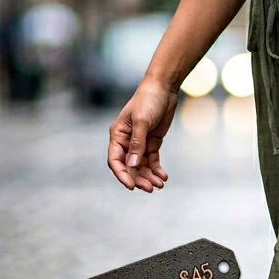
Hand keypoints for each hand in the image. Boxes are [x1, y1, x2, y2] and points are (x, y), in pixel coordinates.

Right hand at [107, 77, 178, 191]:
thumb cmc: (148, 100)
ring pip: (141, 166)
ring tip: (159, 185)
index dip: (122, 175)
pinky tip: (163, 176)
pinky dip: (156, 170)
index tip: (132, 186)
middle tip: (150, 188)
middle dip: (139, 178)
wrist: (164, 89)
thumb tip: (132, 165)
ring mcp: (139, 143)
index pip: (115, 160)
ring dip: (149, 177)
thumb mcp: (142, 121)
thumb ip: (137, 143)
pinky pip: (152, 161)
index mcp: (118, 135)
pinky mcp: (152, 143)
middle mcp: (126, 141)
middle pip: (129, 167)